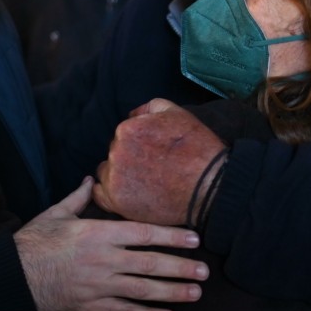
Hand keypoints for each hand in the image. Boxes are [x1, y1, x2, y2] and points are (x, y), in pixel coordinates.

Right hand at [15, 177, 207, 310]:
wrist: (12, 275)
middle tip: (205, 271)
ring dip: (172, 292)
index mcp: (98, 233)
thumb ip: (78, 198)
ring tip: (196, 293)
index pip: (143, 234)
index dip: (171, 237)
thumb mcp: (56, 214)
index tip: (194, 240)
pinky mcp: (92, 306)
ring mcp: (99, 285)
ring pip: (143, 290)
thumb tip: (90, 179)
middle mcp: (104, 259)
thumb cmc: (34, 241)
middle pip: (150, 264)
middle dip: (180, 267)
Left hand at [93, 98, 227, 226]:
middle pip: (114, 154)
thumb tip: (132, 115)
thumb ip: (147, 108)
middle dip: (128, 159)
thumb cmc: (197, 148)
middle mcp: (116, 152)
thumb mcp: (176, 113)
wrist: (210, 186)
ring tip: (143, 183)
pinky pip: (100, 196)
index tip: (151, 153)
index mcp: (128, 130)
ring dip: (119, 176)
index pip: (122, 135)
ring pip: (107, 174)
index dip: (137, 144)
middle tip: (150, 169)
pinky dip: (110, 194)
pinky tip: (127, 194)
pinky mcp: (117, 202)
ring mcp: (115, 179)